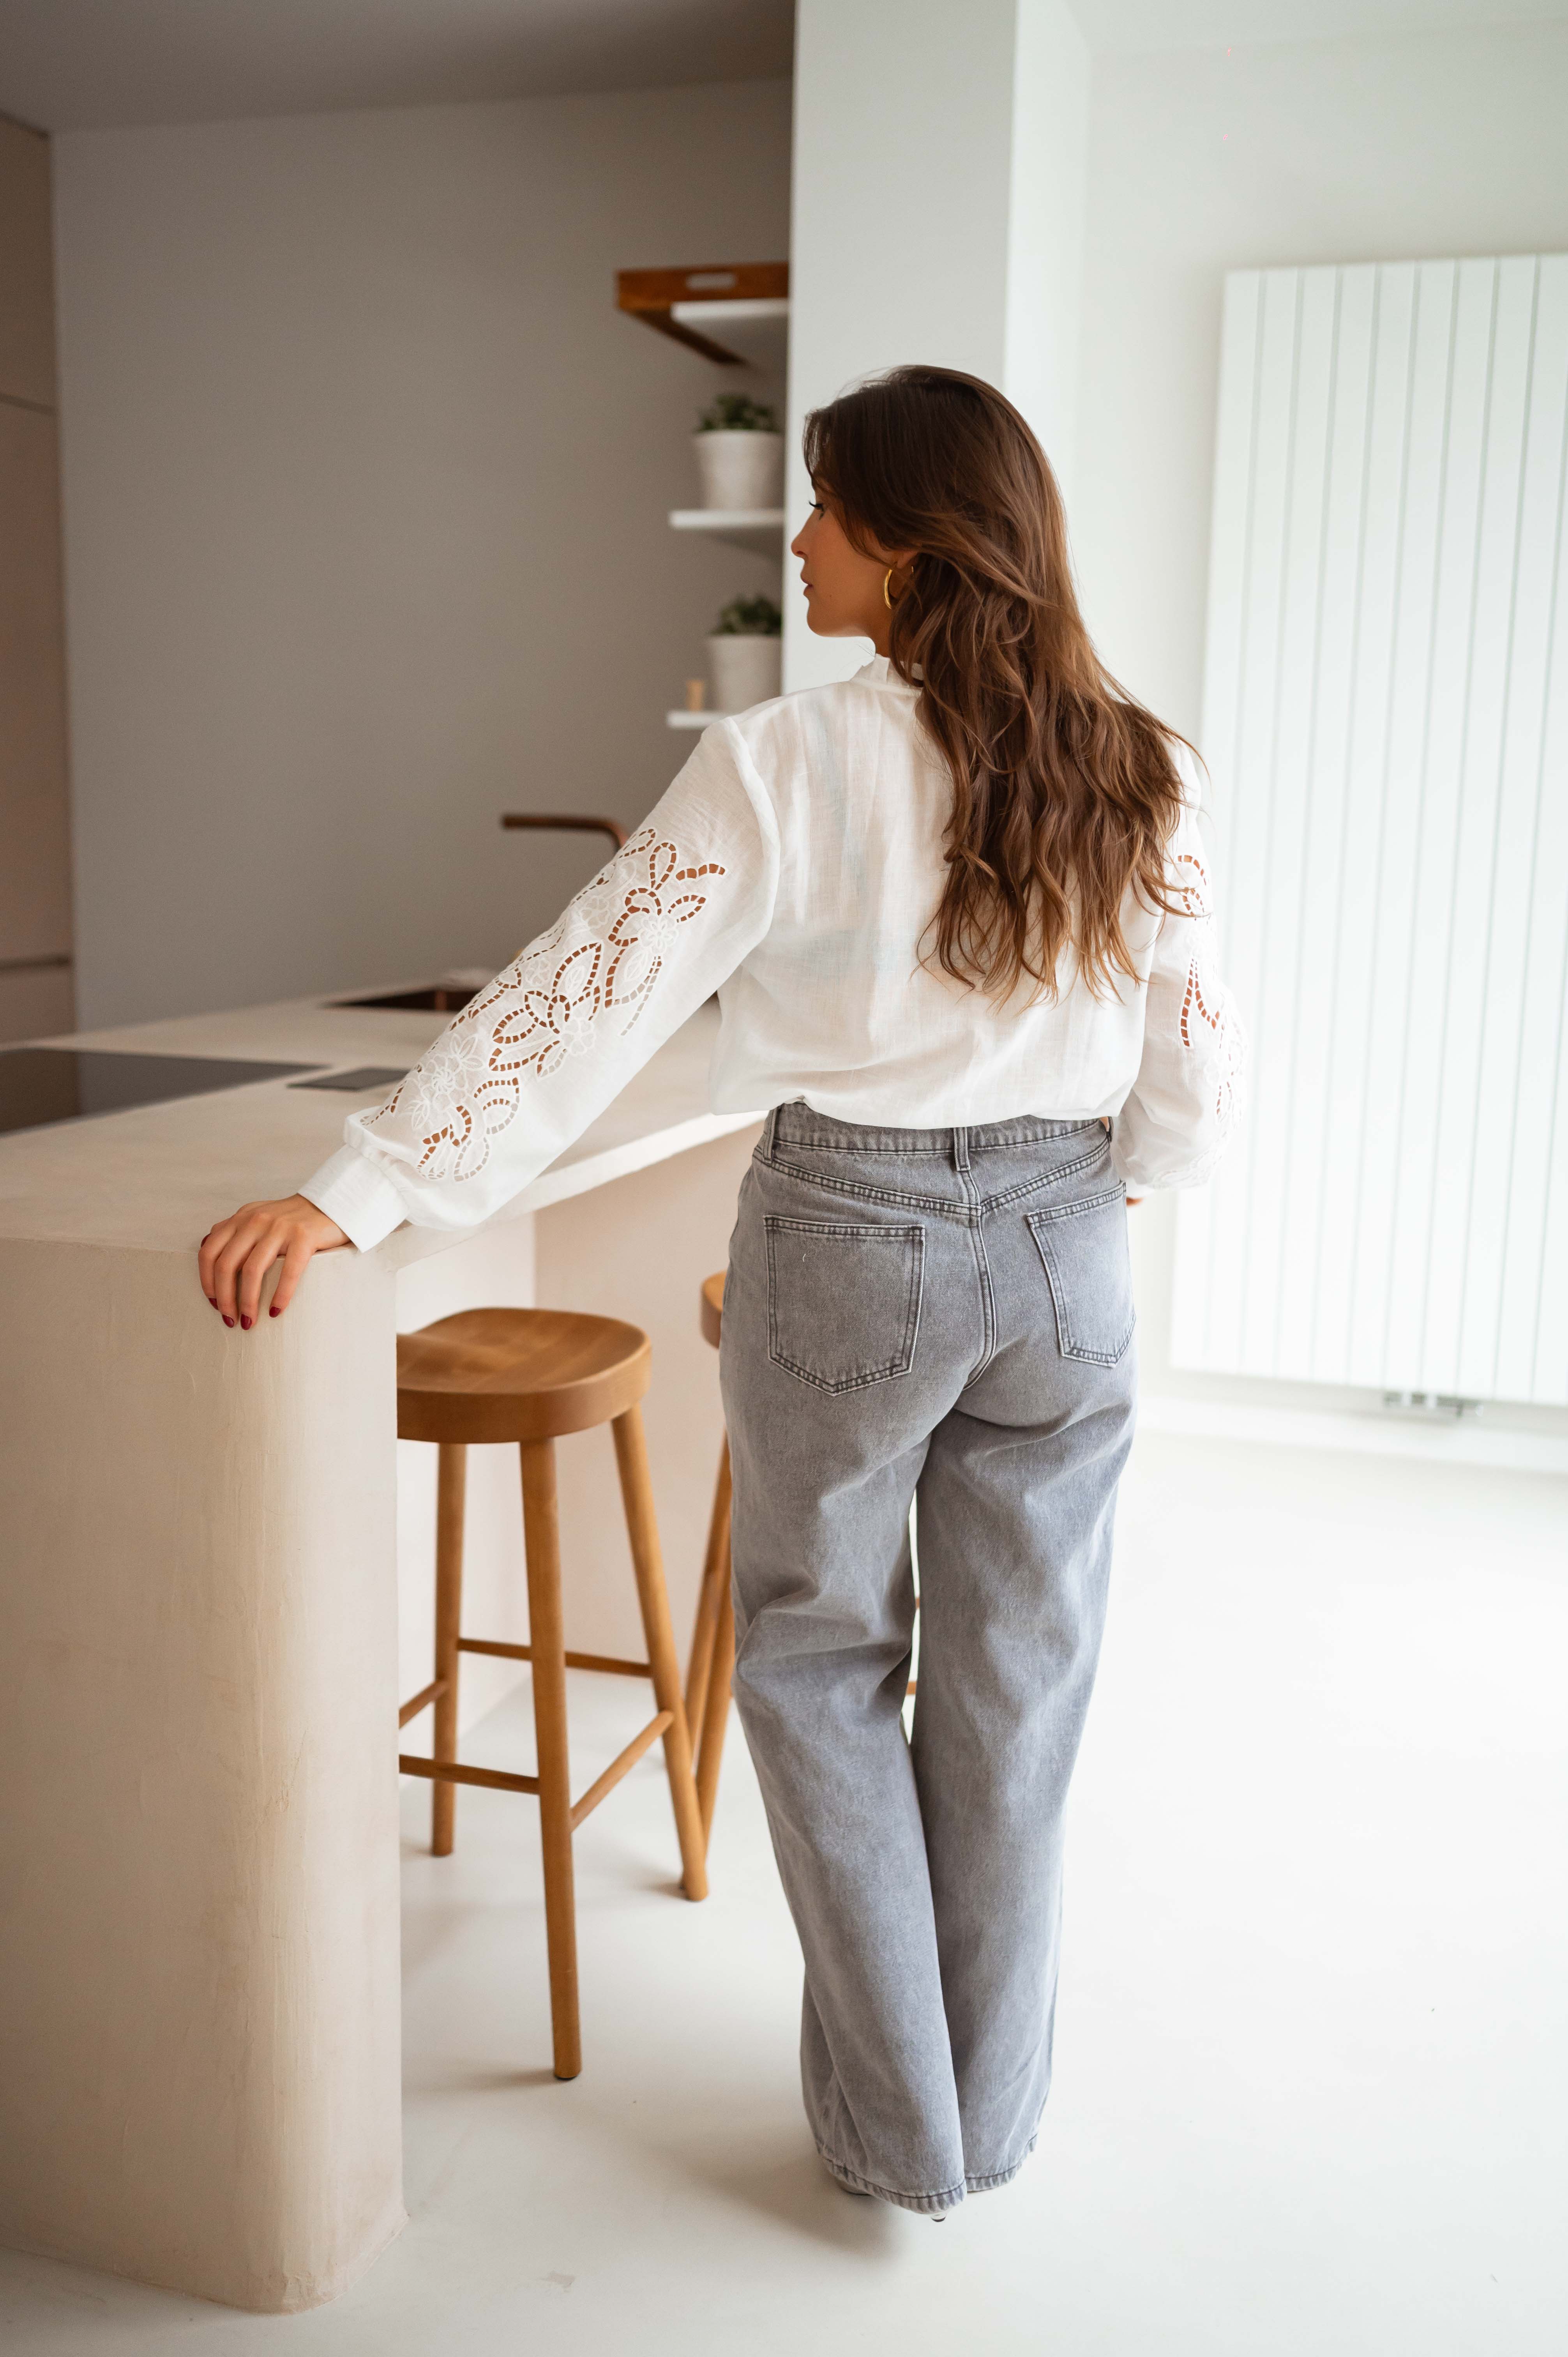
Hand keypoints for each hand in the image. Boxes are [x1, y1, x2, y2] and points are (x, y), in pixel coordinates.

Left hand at [198, 1194, 348, 1327]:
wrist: (331, 1204)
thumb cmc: (292, 1219)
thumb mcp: (257, 1217)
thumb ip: (235, 1230)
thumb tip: (208, 1251)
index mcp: (241, 1218)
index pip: (209, 1252)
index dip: (206, 1282)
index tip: (214, 1303)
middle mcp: (255, 1220)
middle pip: (226, 1265)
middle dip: (225, 1298)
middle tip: (230, 1319)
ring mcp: (279, 1227)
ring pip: (252, 1270)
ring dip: (247, 1302)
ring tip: (250, 1321)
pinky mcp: (304, 1236)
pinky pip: (288, 1272)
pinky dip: (280, 1295)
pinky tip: (276, 1311)